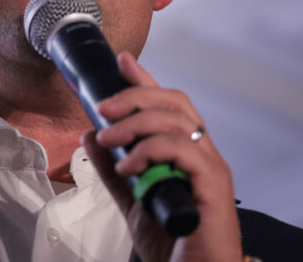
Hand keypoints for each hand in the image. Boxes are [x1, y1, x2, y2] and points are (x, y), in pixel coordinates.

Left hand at [81, 52, 240, 261]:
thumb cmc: (174, 242)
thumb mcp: (132, 200)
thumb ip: (112, 170)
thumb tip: (89, 138)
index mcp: (186, 153)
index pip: (169, 105)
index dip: (146, 80)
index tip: (123, 61)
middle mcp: (203, 154)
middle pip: (175, 102)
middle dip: (136, 96)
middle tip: (104, 109)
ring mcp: (211, 168)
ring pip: (178, 121)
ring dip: (136, 124)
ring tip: (108, 139)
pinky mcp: (213, 185)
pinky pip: (183, 150)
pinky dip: (150, 151)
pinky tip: (128, 167)